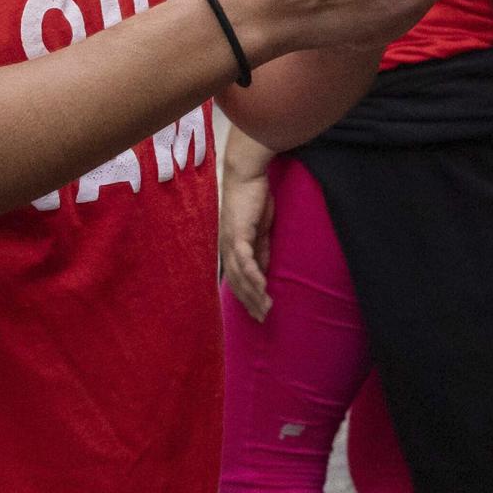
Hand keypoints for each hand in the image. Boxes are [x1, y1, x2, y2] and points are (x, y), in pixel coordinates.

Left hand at [220, 165, 275, 320]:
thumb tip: (264, 269)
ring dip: (254, 293)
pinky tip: (263, 287)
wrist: (247, 175)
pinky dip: (253, 275)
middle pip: (237, 282)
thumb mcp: (261, 229)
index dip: (247, 297)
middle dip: (250, 302)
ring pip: (240, 275)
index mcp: (231, 246)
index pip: (237, 278)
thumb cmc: (255, 198)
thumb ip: (261, 249)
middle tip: (263, 317)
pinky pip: (246, 260)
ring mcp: (231, 241)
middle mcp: (226, 247)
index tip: (258, 311)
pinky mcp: (239, 234)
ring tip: (266, 307)